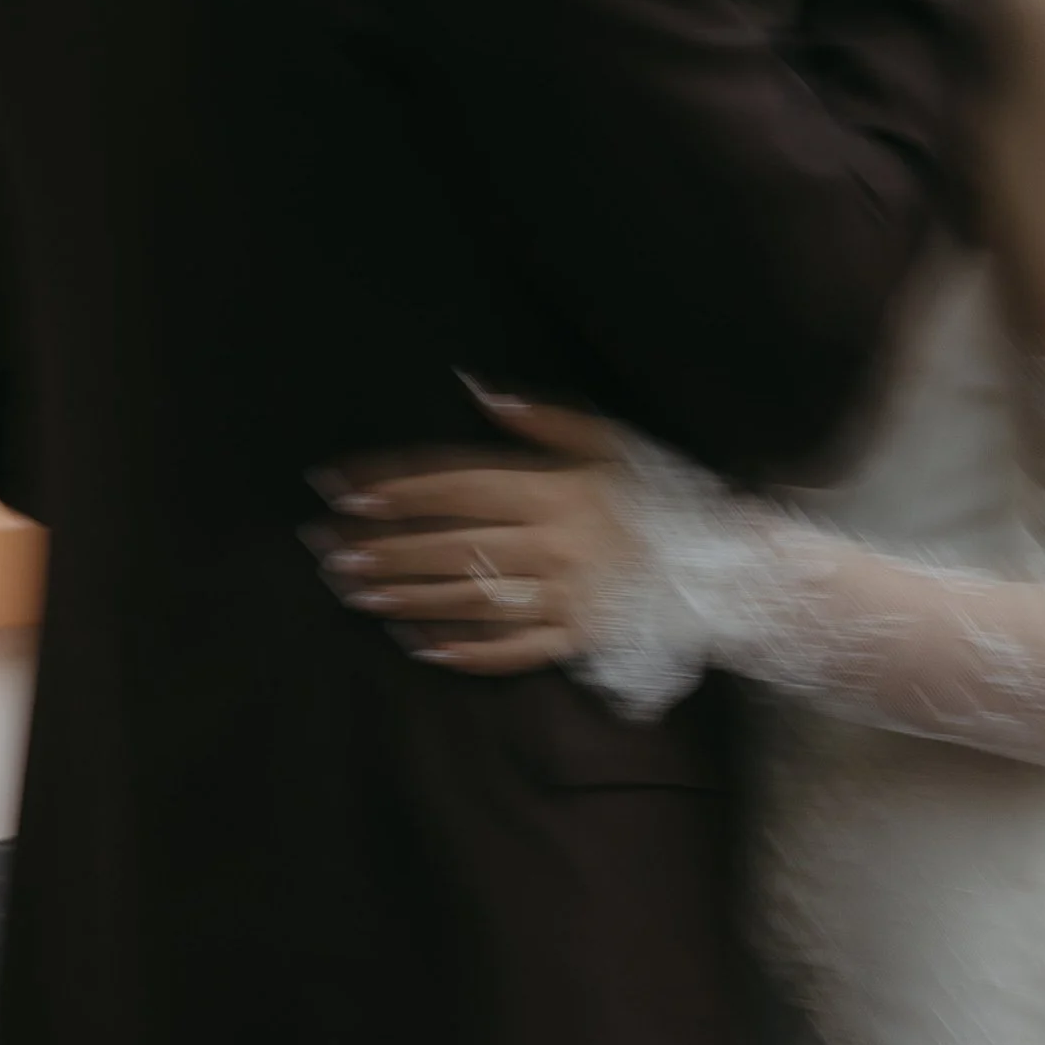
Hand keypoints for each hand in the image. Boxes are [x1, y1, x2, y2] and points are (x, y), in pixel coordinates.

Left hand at [304, 395, 636, 675]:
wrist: (718, 566)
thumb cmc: (659, 494)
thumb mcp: (609, 440)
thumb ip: (542, 419)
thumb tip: (476, 391)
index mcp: (555, 491)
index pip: (459, 486)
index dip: (398, 488)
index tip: (343, 489)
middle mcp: (551, 546)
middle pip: (451, 545)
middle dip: (384, 546)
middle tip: (326, 549)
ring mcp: (562, 598)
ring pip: (471, 599)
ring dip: (407, 596)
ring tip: (356, 593)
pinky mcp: (575, 641)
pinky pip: (513, 652)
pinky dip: (466, 653)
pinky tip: (421, 649)